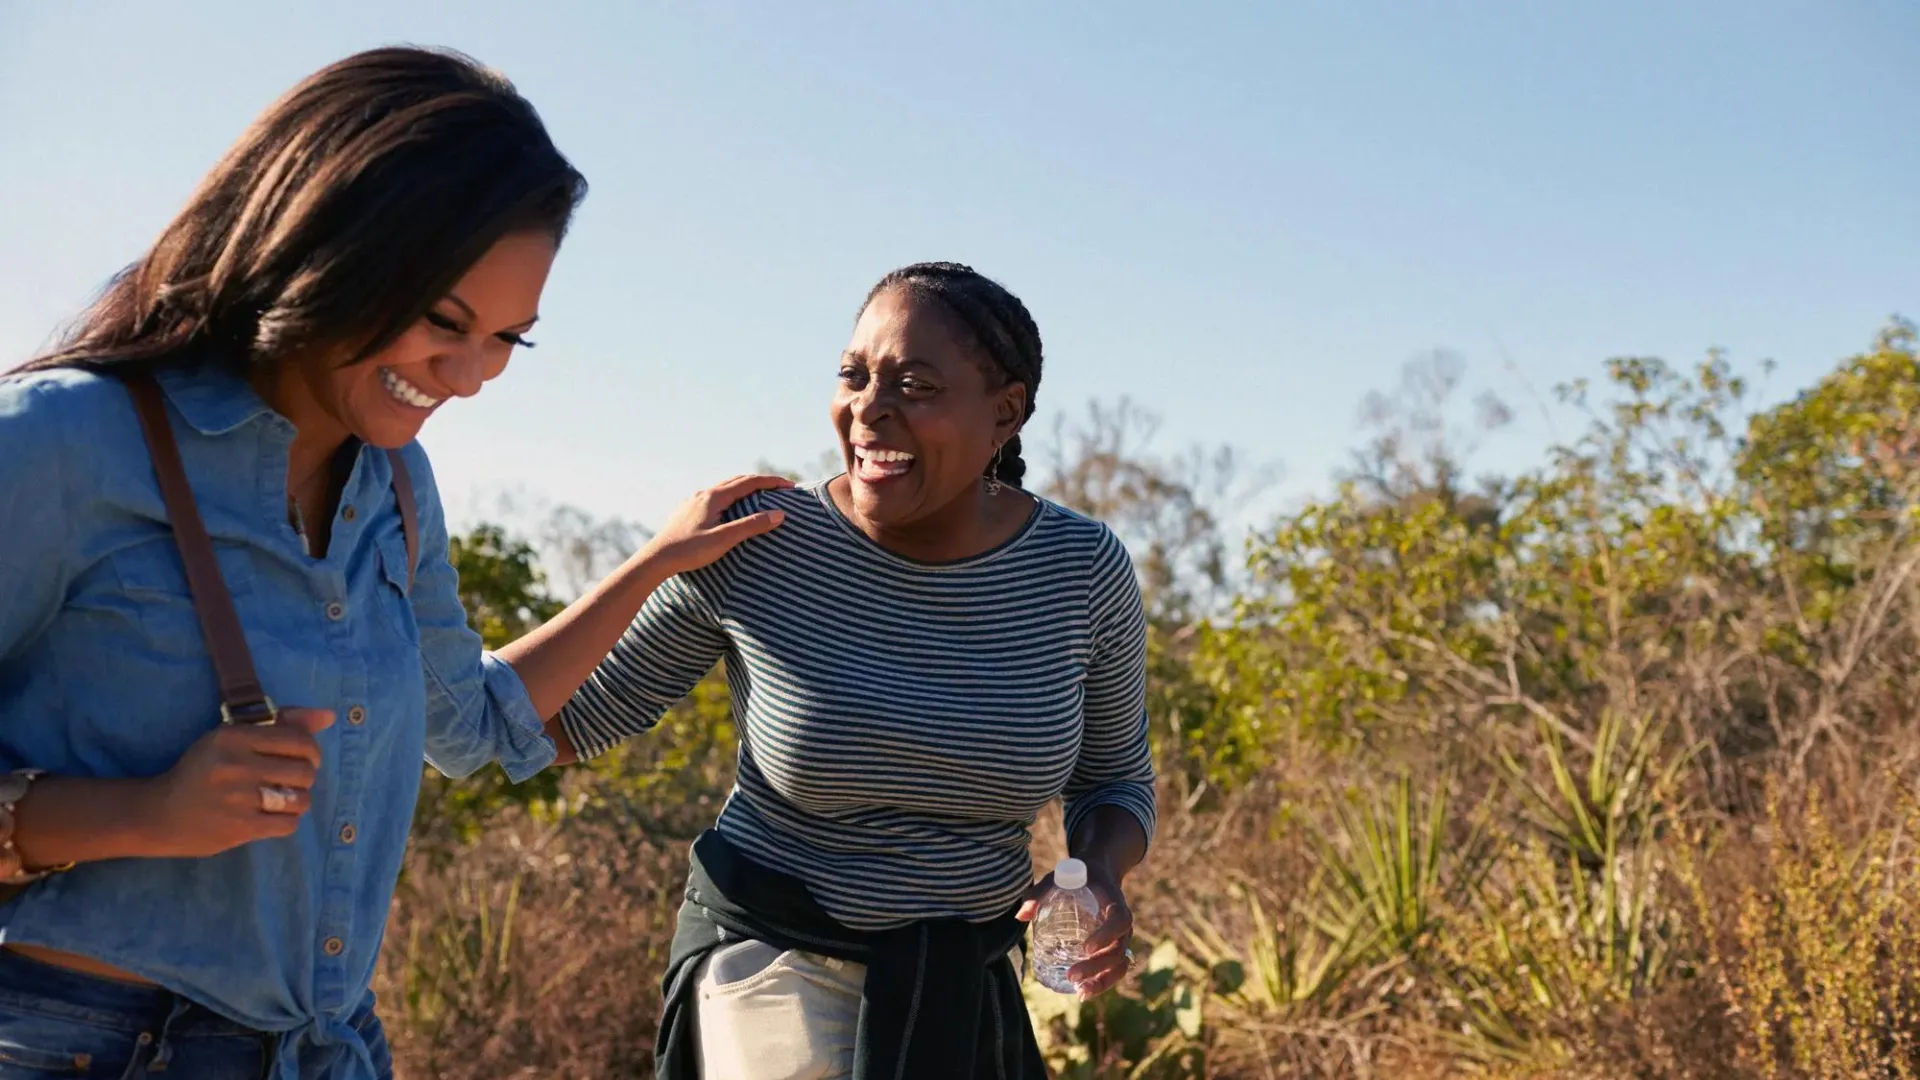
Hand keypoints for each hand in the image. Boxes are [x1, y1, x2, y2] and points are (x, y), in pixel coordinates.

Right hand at [143, 708, 333, 857]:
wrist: (157, 813)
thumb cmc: (202, 770)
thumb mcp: (233, 737)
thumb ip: (283, 722)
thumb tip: (329, 716)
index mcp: (234, 736)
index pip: (299, 740)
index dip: (311, 751)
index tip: (303, 758)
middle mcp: (236, 765)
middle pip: (305, 771)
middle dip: (305, 777)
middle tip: (290, 781)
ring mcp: (237, 798)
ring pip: (301, 799)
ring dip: (298, 800)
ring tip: (281, 799)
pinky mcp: (239, 827)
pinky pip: (289, 824)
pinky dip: (287, 820)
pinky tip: (272, 816)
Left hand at [641, 474, 792, 577]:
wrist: (656, 560)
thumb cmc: (689, 551)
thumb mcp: (724, 539)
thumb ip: (751, 525)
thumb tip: (779, 514)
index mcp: (714, 497)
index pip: (749, 482)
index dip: (771, 482)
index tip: (790, 486)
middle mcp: (703, 494)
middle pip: (737, 481)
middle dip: (761, 483)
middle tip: (780, 489)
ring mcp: (693, 502)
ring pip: (724, 488)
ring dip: (745, 489)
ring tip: (759, 496)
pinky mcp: (686, 512)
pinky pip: (714, 498)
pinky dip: (730, 497)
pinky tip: (729, 509)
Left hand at [1017, 862, 1135, 999]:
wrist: (1101, 874)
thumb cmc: (1078, 875)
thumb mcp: (1059, 876)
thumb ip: (1040, 892)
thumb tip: (1021, 916)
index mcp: (1114, 902)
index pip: (1119, 921)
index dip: (1105, 936)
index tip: (1085, 948)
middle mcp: (1123, 924)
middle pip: (1118, 950)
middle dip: (1097, 966)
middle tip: (1071, 975)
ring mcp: (1121, 938)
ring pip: (1120, 965)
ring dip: (1103, 981)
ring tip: (1080, 993)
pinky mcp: (1115, 948)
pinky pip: (1116, 969)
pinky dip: (1103, 983)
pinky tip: (1083, 993)